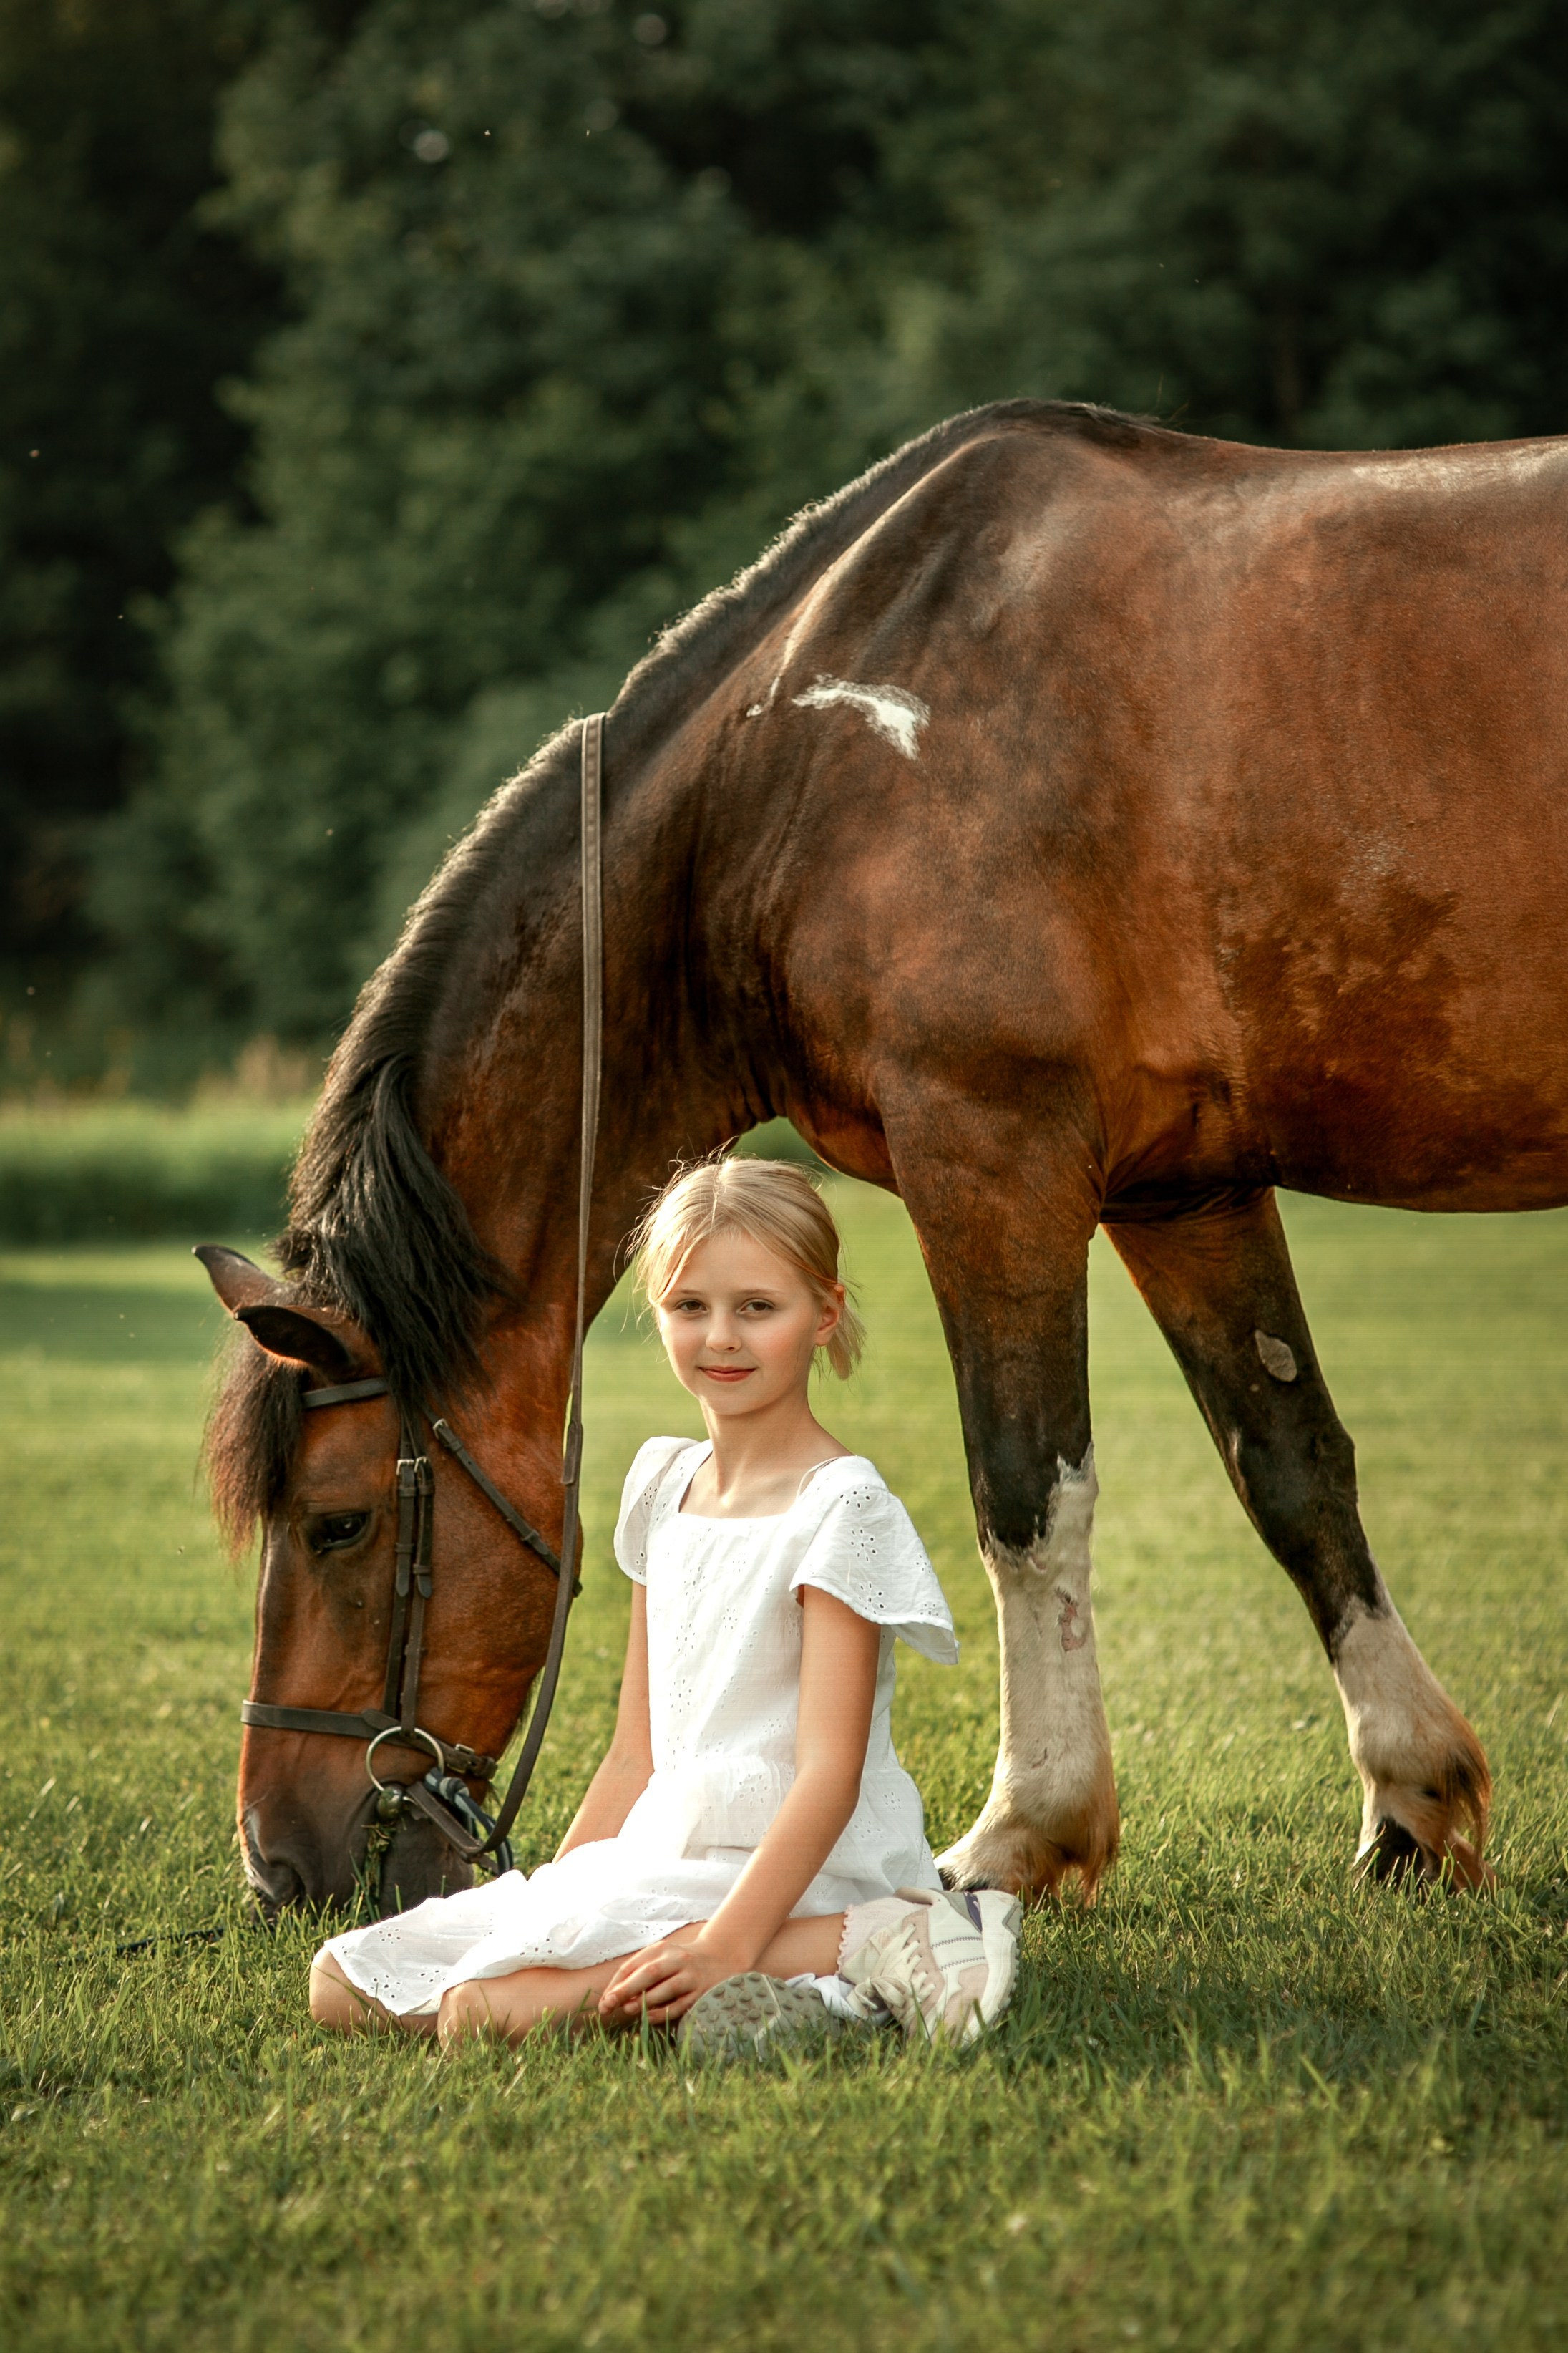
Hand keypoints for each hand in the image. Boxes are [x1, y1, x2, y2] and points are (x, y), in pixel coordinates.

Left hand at [598, 1932, 744, 2026]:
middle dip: (626, 1989)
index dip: (616, 1983)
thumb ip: (638, 1973)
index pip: (634, 1964)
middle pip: (650, 1973)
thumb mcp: (660, 1959)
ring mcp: (691, 1976)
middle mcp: (678, 1960)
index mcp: (662, 1949)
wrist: (719, 1959)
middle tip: (609, 2005)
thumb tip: (613, 1997)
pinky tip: (649, 2018)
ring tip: (628, 2010)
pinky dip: (663, 2013)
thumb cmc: (679, 1963)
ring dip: (645, 2001)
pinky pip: (680, 2005)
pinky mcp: (702, 1993)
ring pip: (667, 1988)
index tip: (604, 2001)